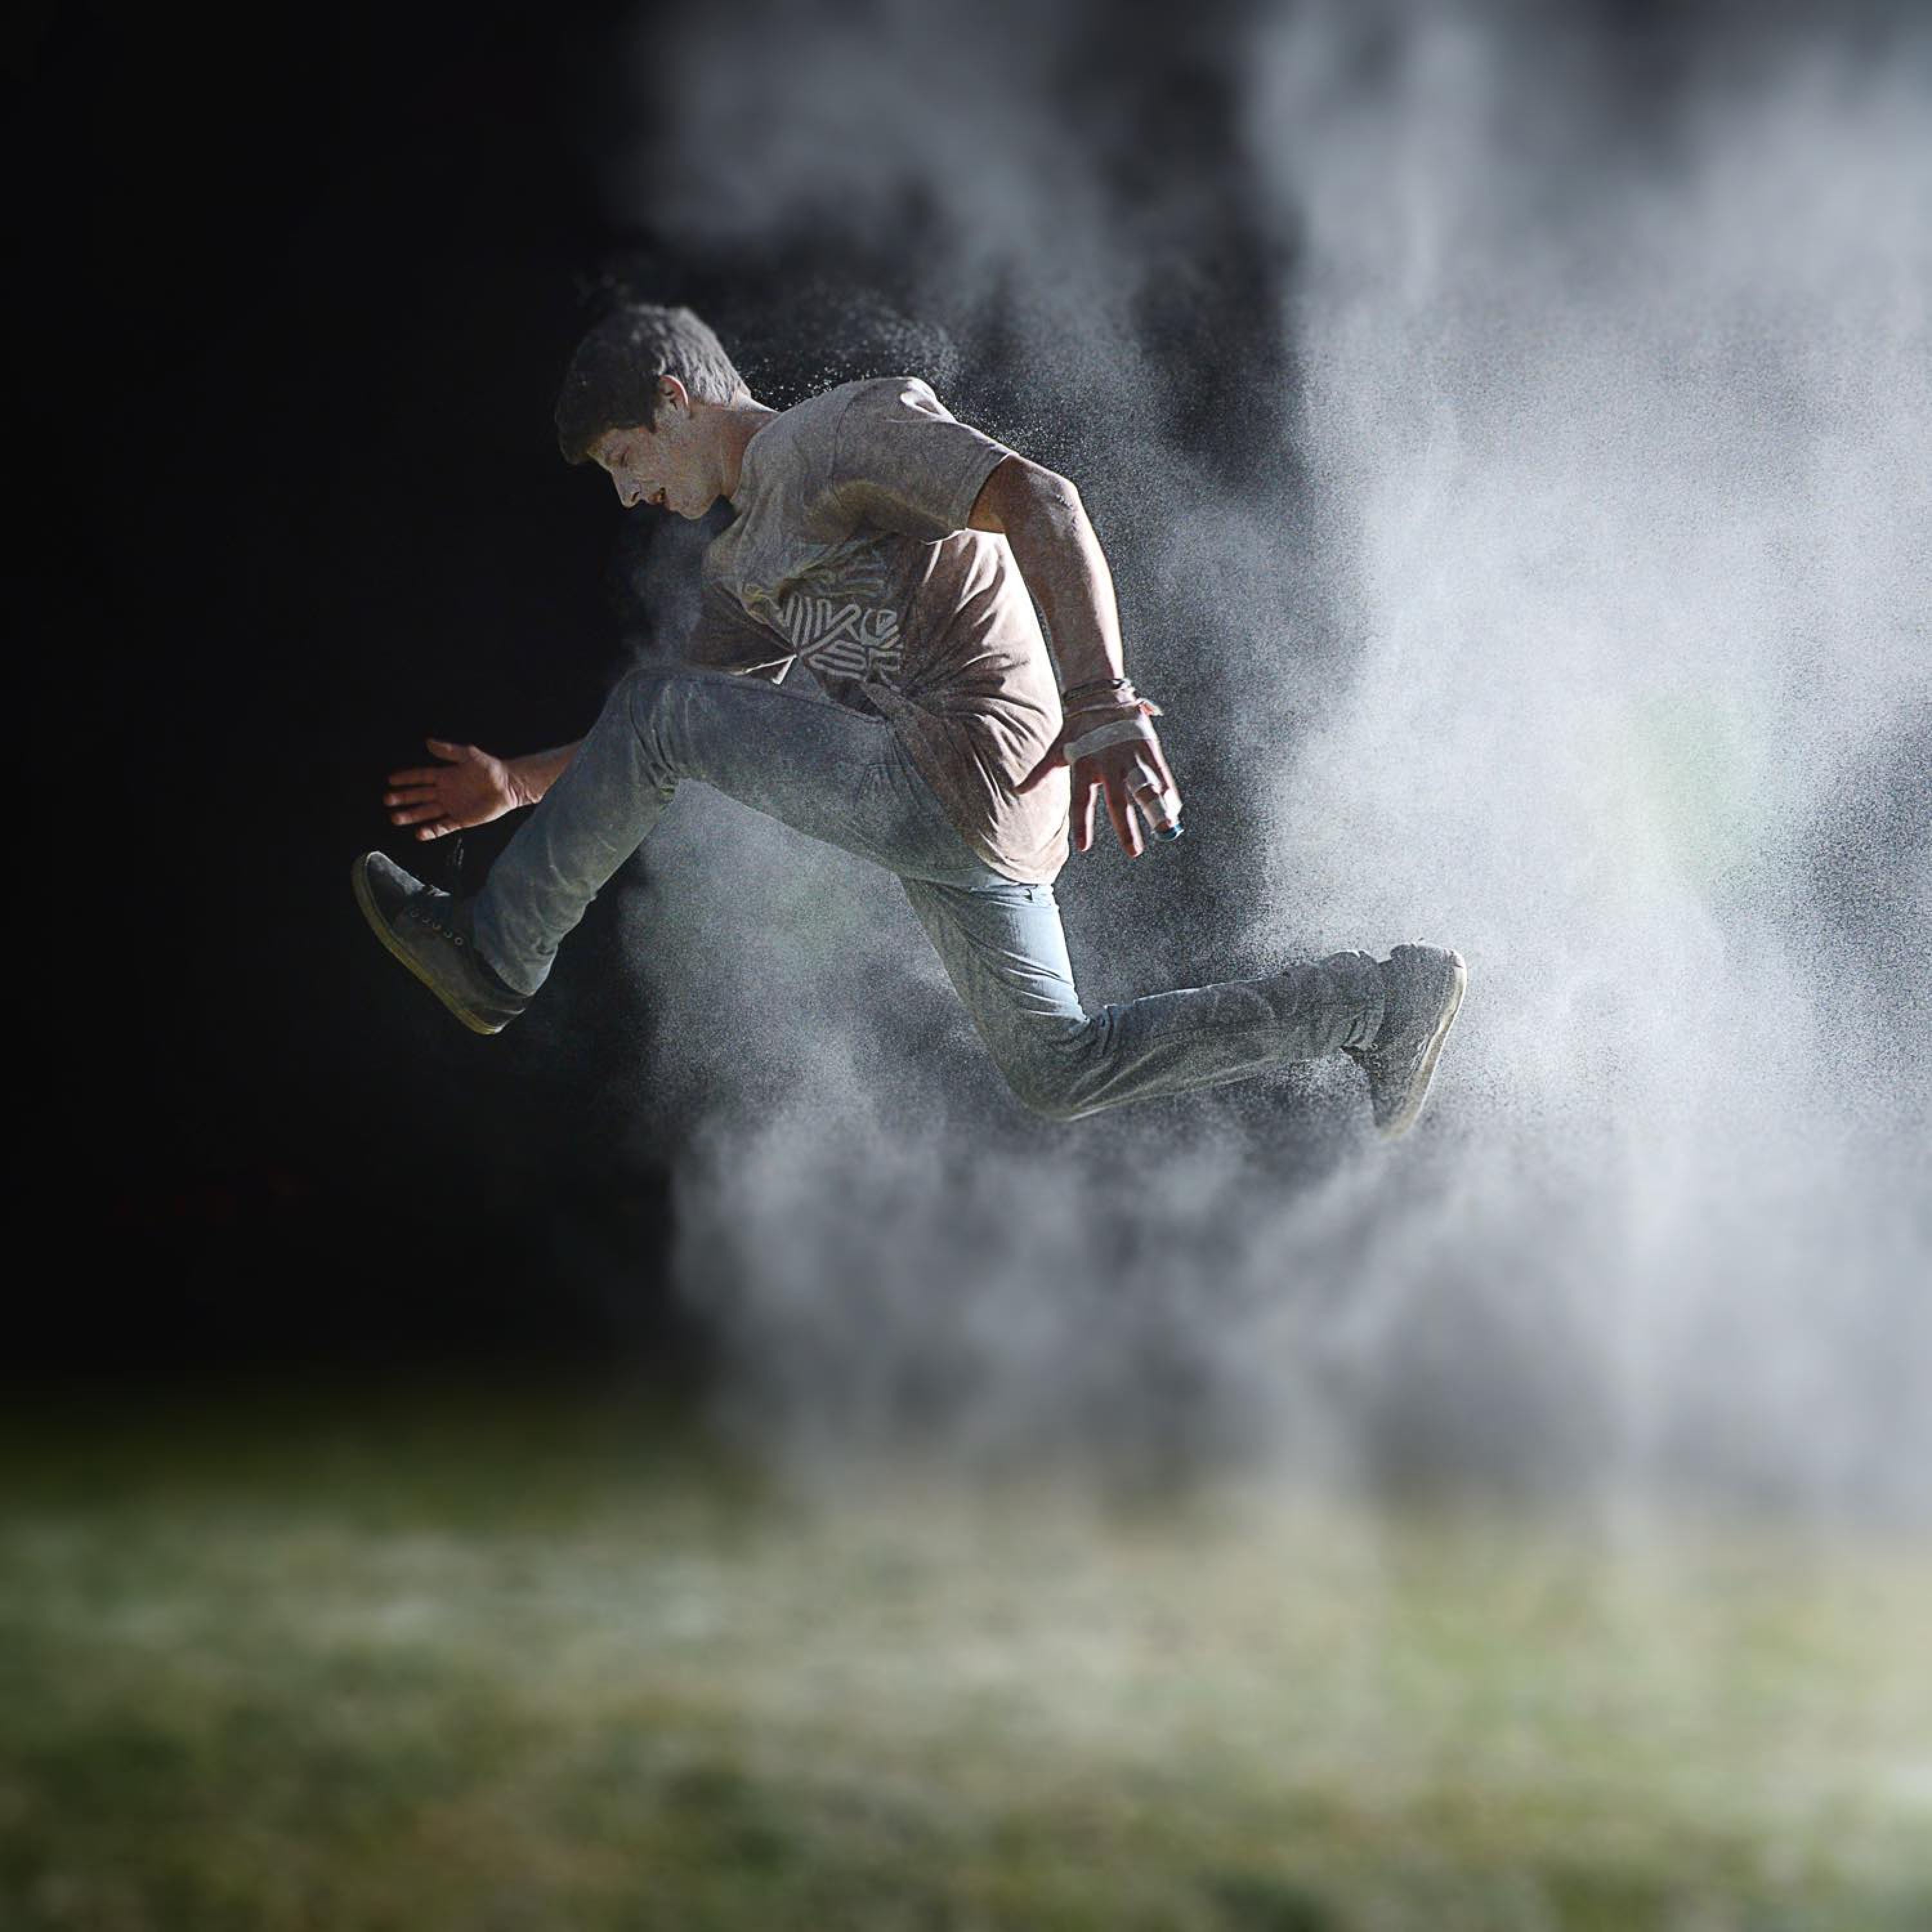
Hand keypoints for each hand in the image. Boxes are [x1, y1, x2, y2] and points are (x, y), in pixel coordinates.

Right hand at [383, 738, 519, 841]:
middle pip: (419, 796)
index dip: (406, 779)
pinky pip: (443, 826)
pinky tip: (420, 833)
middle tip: (388, 801)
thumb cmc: (490, 768)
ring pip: (427, 813)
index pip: (420, 777)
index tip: (390, 780)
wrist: (509, 785)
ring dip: (412, 815)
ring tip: (396, 818)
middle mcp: (445, 792)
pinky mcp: (461, 820)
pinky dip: (432, 830)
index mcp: (445, 776)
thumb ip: (449, 751)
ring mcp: (452, 807)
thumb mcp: (469, 755)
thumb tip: (428, 742)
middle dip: (403, 798)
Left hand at [1018, 704, 1181, 857]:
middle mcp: (1108, 763)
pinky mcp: (1147, 746)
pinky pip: (1160, 772)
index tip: (1083, 847)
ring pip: (1144, 786)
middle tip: (1133, 852)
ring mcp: (1130, 755)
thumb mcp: (1059, 748)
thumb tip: (1019, 790)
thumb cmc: (1078, 728)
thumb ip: (1042, 772)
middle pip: (1117, 802)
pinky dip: (1168, 790)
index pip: (1081, 802)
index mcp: (1084, 766)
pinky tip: (1174, 807)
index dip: (1081, 824)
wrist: (1101, 695)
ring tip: (1165, 829)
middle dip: (1126, 828)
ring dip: (1155, 809)